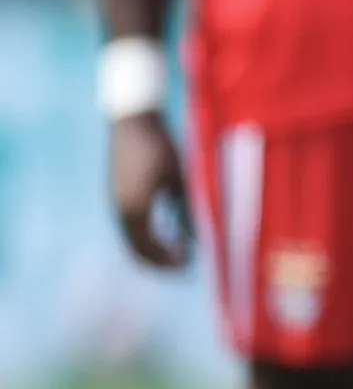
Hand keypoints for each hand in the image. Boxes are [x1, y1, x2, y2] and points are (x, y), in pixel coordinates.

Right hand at [110, 112, 193, 268]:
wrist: (133, 120)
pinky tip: (167, 233)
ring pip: (132, 240)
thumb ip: (188, 208)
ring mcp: (116, 203)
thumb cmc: (160, 145)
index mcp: (135, 209)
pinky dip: (147, 236)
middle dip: (160, 262)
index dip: (168, 261)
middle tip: (184, 268)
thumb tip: (200, 237)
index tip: (189, 265)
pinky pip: (131, 226)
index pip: (148, 249)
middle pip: (137, 250)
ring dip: (154, 250)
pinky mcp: (118, 195)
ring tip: (179, 254)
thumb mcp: (179, 178)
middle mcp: (121, 211)